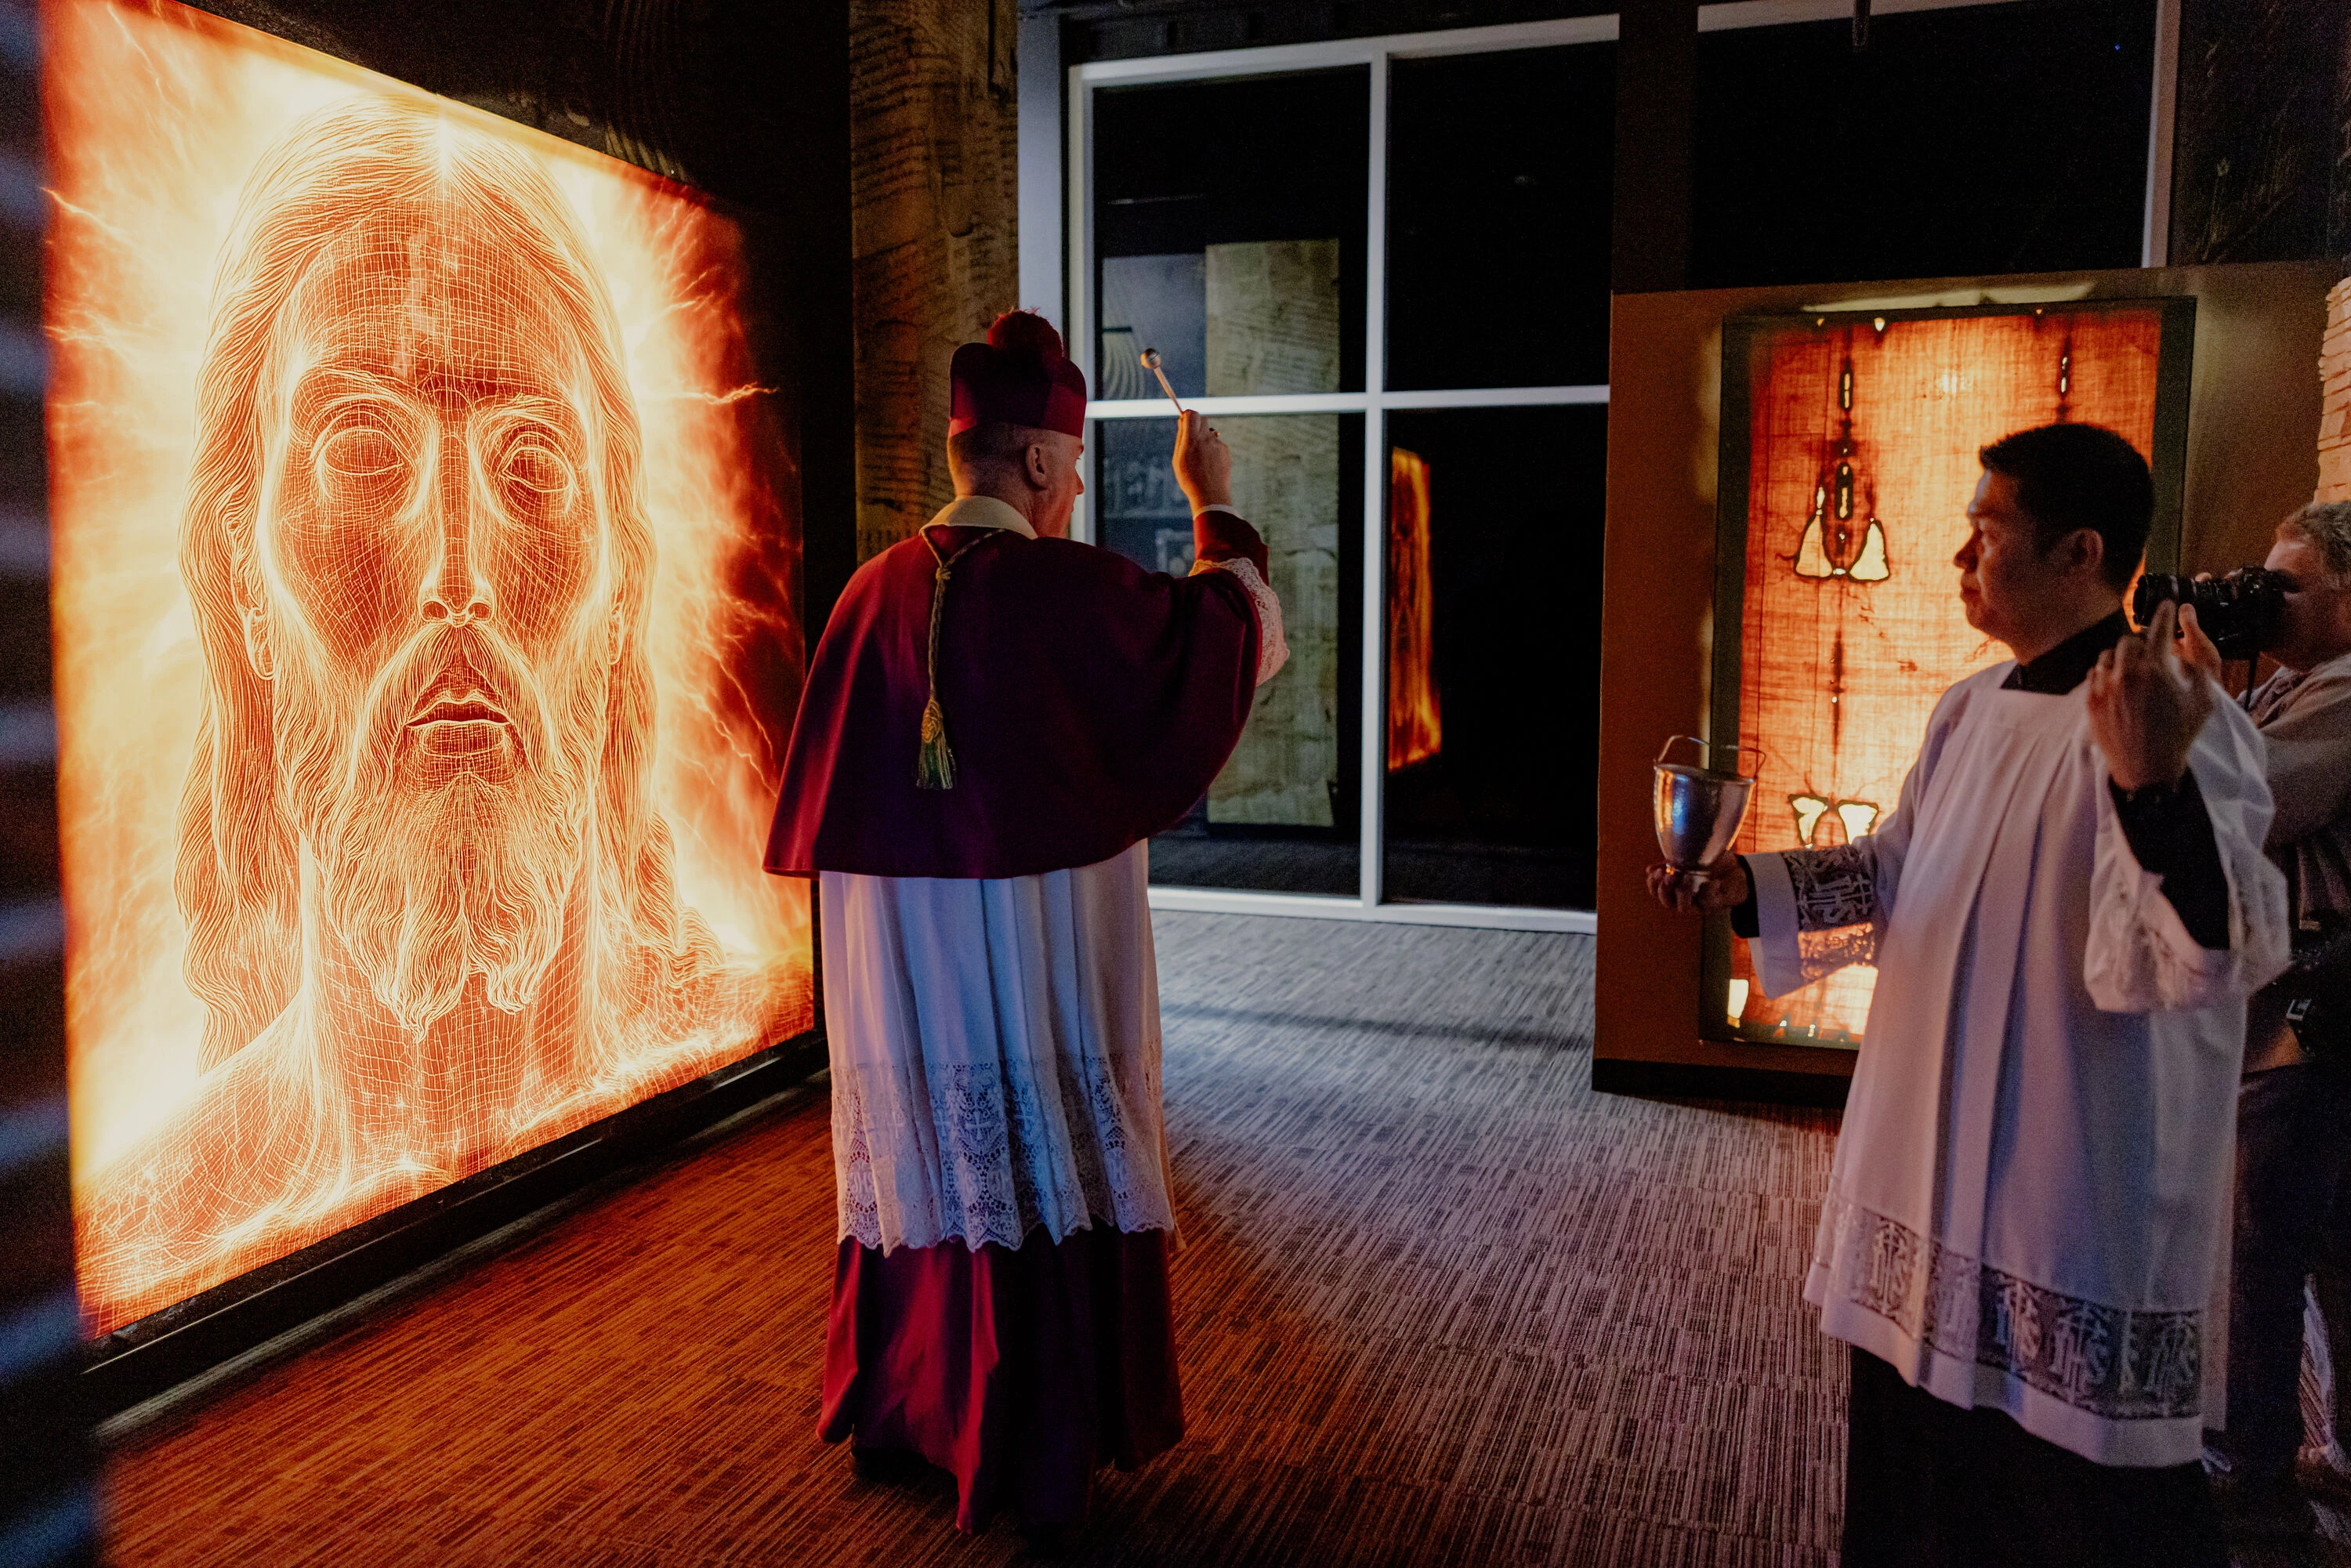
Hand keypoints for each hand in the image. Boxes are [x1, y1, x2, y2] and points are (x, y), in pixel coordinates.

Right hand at [1172, 410, 1232, 512]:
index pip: (1192, 414)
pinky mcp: (1225, 451)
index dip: (1187, 415)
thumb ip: (1181, 437)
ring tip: (1200, 458)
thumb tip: (1182, 421)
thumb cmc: (1190, 479)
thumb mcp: (1178, 459)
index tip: (1184, 421)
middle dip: (1196, 424)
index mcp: (1192, 441)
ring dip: (1204, 439)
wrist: (1210, 495)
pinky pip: (1216, 443)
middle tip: (1190, 437)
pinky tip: (1209, 464)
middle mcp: (1206, 439)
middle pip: (1202, 419)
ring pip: (1209, 432)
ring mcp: (1218, 444)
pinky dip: (1211, 449)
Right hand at [1646, 851, 1749, 913]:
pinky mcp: (1715, 905)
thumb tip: (1649, 869)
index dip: (1652, 885)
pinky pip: (1708, 902)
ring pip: (1683, 907)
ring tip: (1687, 876)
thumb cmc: (1713, 861)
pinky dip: (1708, 891)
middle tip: (1668, 876)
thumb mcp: (1690, 856)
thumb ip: (1672, 861)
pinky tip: (1713, 881)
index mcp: (1676, 886)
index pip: (1657, 891)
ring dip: (1682, 893)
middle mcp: (1686, 898)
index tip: (1654, 872)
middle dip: (1664, 891)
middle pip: (1667, 903)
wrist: (1738, 868)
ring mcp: (1700, 903)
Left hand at [2087, 599, 2214, 791]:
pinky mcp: (2091, 701)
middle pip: (2130, 642)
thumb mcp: (2203, 701)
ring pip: (2108, 656)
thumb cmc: (2179, 735)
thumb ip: (2198, 670)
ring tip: (2133, 672)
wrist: (2147, 767)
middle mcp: (2127, 674)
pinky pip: (2095, 674)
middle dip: (2142, 645)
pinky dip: (2106, 674)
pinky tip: (2118, 684)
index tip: (2166, 604)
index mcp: (2157, 670)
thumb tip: (2185, 651)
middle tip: (2151, 656)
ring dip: (2121, 659)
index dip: (2165, 614)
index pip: (2159, 630)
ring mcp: (2106, 688)